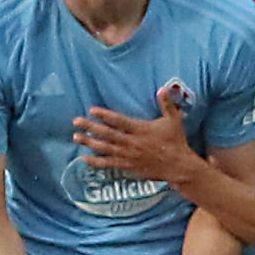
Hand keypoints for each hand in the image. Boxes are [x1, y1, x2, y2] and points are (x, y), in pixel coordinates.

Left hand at [71, 88, 198, 187]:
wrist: (178, 166)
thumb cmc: (175, 141)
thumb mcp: (173, 120)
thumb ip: (166, 104)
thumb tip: (163, 88)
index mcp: (141, 129)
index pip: (119, 121)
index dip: (105, 115)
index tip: (92, 110)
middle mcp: (132, 142)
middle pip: (108, 134)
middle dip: (90, 127)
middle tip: (76, 122)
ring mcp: (128, 156)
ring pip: (105, 149)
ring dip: (89, 142)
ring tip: (76, 137)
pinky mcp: (128, 166)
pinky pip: (109, 164)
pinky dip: (96, 162)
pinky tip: (84, 158)